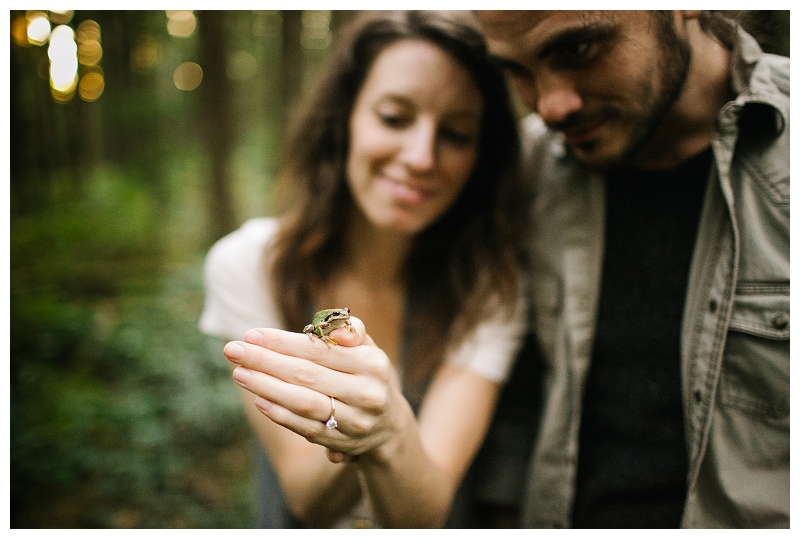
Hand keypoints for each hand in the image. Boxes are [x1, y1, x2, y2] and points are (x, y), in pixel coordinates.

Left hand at [223, 317, 408, 462]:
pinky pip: (306, 428)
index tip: (251, 334)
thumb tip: (336, 330)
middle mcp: (366, 394)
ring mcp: (355, 421)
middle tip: (233, 350)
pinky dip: (280, 414)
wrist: (389, 426)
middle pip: (307, 376)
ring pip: (304, 403)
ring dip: (267, 388)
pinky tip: (259, 399)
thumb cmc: (366, 376)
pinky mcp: (342, 443)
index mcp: (372, 364)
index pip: (319, 350)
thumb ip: (350, 330)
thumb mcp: (367, 349)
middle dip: (265, 361)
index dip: (283, 342)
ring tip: (239, 373)